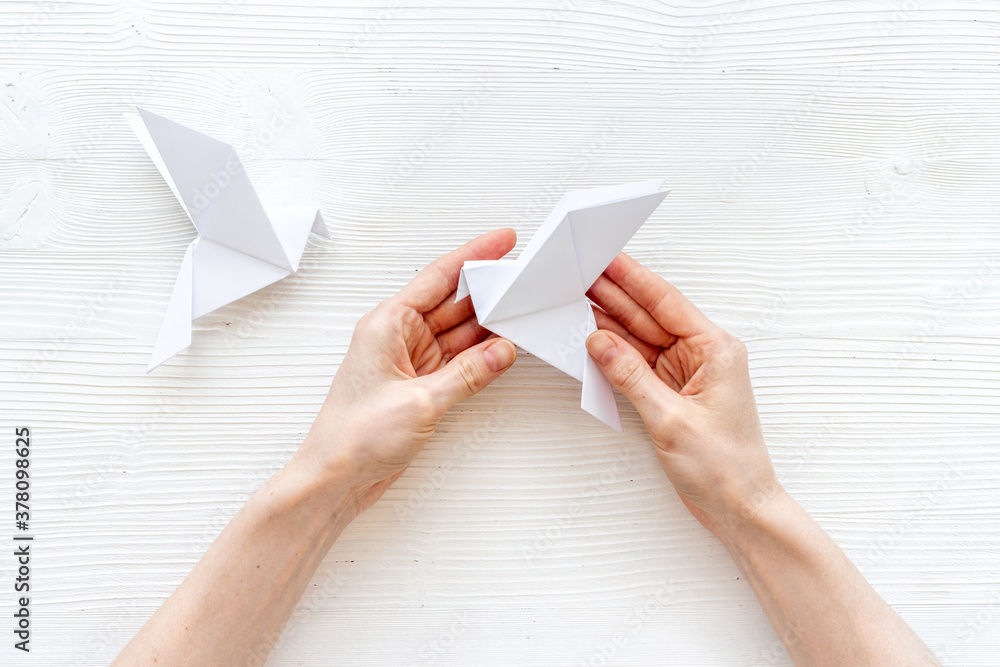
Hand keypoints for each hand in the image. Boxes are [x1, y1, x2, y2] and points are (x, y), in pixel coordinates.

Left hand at [299, 229, 518, 515]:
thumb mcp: (420, 402)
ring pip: (459, 331)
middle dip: (490, 291)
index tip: (503, 241)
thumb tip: (501, 351)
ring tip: (523, 314)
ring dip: (489, 326)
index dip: (474, 255)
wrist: (335, 478)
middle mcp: (398, 336)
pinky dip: (481, 355)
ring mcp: (410, 360)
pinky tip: (503, 350)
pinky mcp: (420, 384)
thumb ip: (467, 374)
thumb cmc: (354, 437)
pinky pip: (458, 359)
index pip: (439, 277)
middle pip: (453, 301)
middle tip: (525, 282)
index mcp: (387, 324)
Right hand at [585, 253, 779, 535]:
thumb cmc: (725, 467)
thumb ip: (630, 376)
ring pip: (639, 338)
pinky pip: (637, 364)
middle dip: (613, 295)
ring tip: (575, 300)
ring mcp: (685, 374)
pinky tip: (591, 339)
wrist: (740, 509)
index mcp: (715, 349)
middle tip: (578, 275)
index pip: (665, 302)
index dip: (632, 278)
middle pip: (649, 315)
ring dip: (609, 322)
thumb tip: (599, 342)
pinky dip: (614, 354)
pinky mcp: (671, 393)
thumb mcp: (670, 419)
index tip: (605, 258)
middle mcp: (701, 355)